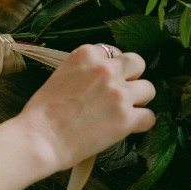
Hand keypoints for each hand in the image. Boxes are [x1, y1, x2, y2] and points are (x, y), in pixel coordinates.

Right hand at [15, 43, 155, 174]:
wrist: (40, 138)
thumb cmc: (42, 112)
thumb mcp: (61, 75)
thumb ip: (84, 71)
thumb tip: (99, 80)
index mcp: (86, 55)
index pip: (113, 52)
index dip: (112, 67)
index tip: (106, 79)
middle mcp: (106, 69)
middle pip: (136, 63)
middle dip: (131, 77)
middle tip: (121, 92)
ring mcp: (118, 93)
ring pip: (149, 88)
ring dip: (139, 100)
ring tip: (124, 111)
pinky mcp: (126, 118)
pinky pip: (149, 116)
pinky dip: (141, 123)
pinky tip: (128, 127)